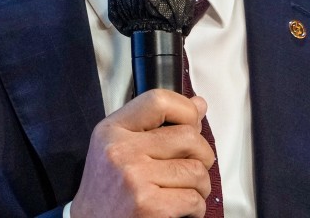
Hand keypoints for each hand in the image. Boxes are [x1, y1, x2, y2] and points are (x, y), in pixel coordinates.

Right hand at [70, 90, 214, 217]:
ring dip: (200, 185)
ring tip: (185, 191)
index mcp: (113, 130)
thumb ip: (156, 124)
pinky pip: (194, 199)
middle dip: (202, 155)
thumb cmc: (108, 188)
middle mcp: (121, 151)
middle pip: (189, 137)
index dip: (186, 110)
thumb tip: (199, 105)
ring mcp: (134, 179)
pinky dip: (196, 208)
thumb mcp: (119, 146)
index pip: (159, 101)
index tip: (193, 124)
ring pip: (196, 171)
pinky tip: (180, 209)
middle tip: (192, 167)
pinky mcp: (148, 207)